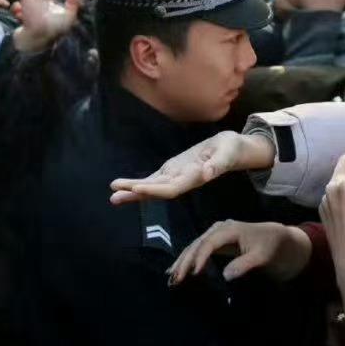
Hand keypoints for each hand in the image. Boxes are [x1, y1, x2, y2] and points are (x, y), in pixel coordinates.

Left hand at [109, 131, 275, 205]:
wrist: (231, 149)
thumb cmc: (230, 149)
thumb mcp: (227, 153)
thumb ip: (217, 163)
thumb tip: (206, 173)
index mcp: (193, 178)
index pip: (171, 188)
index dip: (154, 190)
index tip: (137, 189)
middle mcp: (182, 181)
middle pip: (156, 191)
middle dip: (136, 193)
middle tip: (114, 196)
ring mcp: (176, 177)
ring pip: (152, 186)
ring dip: (132, 190)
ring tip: (113, 192)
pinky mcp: (173, 171)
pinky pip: (154, 179)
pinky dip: (139, 183)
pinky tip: (124, 186)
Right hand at [167, 221, 311, 284]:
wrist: (281, 240)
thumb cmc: (274, 247)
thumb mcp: (263, 256)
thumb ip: (245, 264)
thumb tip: (225, 275)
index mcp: (230, 229)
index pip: (209, 243)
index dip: (200, 258)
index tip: (193, 274)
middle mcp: (219, 229)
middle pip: (197, 244)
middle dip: (185, 261)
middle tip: (175, 279)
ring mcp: (216, 234)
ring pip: (194, 246)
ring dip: (182, 261)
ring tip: (171, 276)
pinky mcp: (216, 242)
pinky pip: (198, 249)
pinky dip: (188, 259)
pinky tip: (177, 269)